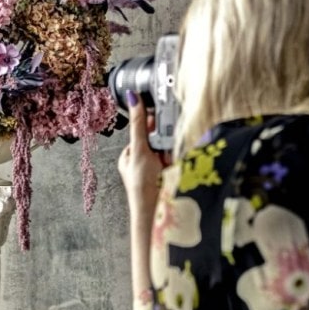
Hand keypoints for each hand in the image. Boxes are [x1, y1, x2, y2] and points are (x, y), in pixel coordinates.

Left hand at [118, 98, 169, 219]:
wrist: (156, 211)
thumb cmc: (142, 185)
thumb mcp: (139, 150)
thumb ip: (139, 124)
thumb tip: (132, 98)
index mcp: (130, 155)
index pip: (142, 130)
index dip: (153, 124)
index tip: (161, 119)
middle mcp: (142, 161)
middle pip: (157, 138)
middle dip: (164, 141)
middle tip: (165, 150)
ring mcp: (156, 169)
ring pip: (169, 148)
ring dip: (172, 151)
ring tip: (169, 161)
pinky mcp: (169, 174)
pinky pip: (177, 159)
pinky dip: (178, 160)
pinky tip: (177, 166)